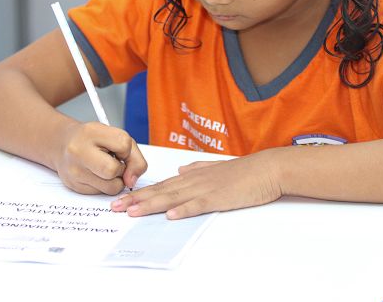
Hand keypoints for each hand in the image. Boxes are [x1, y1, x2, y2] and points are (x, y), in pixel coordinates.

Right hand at [54, 122, 147, 195]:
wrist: (63, 144)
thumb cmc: (92, 139)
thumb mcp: (113, 136)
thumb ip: (133, 156)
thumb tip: (132, 180)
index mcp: (91, 132)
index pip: (123, 145)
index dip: (128, 151)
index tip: (121, 151)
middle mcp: (79, 151)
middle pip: (113, 170)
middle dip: (121, 169)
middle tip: (115, 162)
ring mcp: (75, 171)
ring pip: (111, 187)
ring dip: (115, 180)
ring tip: (106, 169)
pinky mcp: (75, 186)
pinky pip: (102, 193)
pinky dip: (104, 186)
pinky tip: (96, 174)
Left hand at [110, 150, 282, 218]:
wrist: (267, 168)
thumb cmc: (245, 170)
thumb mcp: (217, 167)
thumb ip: (198, 168)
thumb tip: (181, 170)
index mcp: (193, 175)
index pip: (162, 185)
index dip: (141, 192)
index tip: (123, 199)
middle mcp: (195, 180)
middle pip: (160, 191)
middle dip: (136, 200)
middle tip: (116, 208)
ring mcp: (206, 188)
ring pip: (173, 197)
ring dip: (151, 205)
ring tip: (133, 212)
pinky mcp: (219, 197)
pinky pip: (198, 204)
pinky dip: (183, 209)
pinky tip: (170, 215)